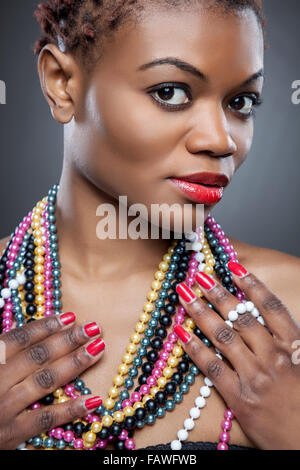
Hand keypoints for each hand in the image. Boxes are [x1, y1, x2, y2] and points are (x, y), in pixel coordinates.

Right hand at [0, 313, 104, 449]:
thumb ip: (3, 350)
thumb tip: (36, 331)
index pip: (20, 338)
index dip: (47, 325)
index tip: (71, 317)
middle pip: (38, 355)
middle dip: (68, 339)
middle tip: (93, 327)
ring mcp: (4, 408)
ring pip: (45, 380)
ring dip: (75, 362)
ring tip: (97, 348)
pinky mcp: (11, 433)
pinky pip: (46, 419)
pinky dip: (71, 409)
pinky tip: (94, 399)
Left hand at [175, 262, 299, 449]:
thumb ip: (286, 342)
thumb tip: (262, 319)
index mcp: (294, 347)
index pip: (270, 307)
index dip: (251, 283)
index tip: (233, 266)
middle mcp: (274, 357)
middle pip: (241, 316)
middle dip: (217, 292)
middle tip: (199, 275)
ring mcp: (256, 376)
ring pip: (223, 335)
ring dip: (201, 312)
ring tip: (184, 294)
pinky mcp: (239, 398)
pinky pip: (212, 367)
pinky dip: (194, 348)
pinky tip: (180, 333)